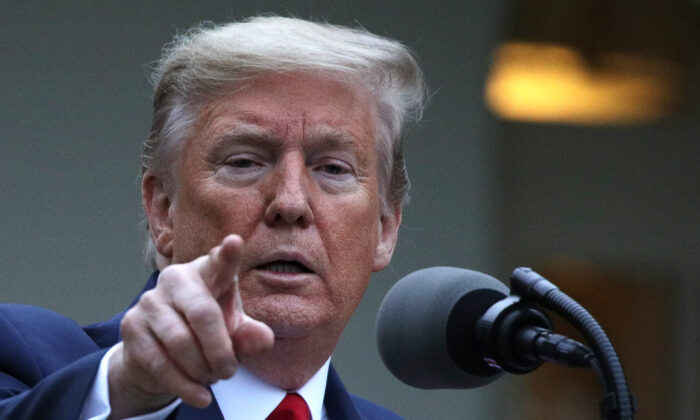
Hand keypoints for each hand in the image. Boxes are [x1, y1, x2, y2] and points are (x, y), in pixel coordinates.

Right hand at [108, 234, 273, 417]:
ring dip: (202, 369)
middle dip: (220, 350)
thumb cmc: (206, 333)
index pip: (220, 263)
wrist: (160, 355)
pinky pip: (161, 362)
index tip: (235, 242)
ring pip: (181, 342)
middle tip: (229, 371)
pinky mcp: (131, 327)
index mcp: (208, 273)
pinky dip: (184, 385)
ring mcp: (150, 301)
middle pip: (203, 314)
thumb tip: (263, 339)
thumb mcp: (234, 334)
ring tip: (212, 378)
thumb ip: (250, 336)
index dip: (228, 255)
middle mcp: (176, 279)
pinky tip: (200, 395)